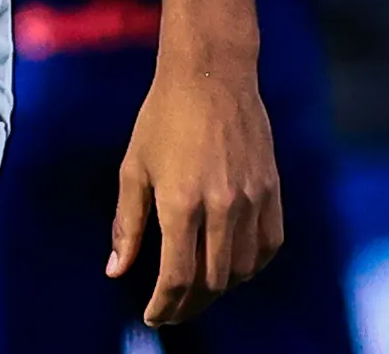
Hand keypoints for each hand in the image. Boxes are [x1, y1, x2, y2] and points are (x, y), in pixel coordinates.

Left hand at [108, 61, 282, 325]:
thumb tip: (115, 271)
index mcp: (181, 201)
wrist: (211, 72)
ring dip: (219, 288)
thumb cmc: (163, 116)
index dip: (164, 306)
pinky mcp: (272, 189)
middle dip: (188, 304)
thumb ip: (127, 224)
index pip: (177, 278)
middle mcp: (222, 205)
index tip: (152, 316)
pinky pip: (268, 246)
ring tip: (198, 289)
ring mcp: (252, 198)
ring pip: (242, 270)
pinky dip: (250, 265)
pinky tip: (232, 265)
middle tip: (171, 308)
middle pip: (211, 282)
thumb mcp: (134, 167)